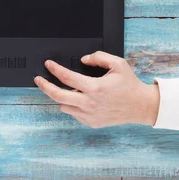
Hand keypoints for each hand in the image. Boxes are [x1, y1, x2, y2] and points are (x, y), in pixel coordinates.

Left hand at [34, 51, 158, 127]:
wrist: (140, 106)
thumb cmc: (129, 85)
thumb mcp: (118, 64)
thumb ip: (99, 57)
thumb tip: (83, 60)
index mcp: (94, 87)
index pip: (66, 77)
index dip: (54, 69)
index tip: (48, 64)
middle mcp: (89, 103)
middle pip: (57, 95)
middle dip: (44, 86)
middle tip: (38, 80)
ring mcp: (89, 115)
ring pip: (63, 106)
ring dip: (61, 96)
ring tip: (63, 89)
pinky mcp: (91, 122)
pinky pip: (73, 113)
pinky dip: (72, 105)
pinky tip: (78, 99)